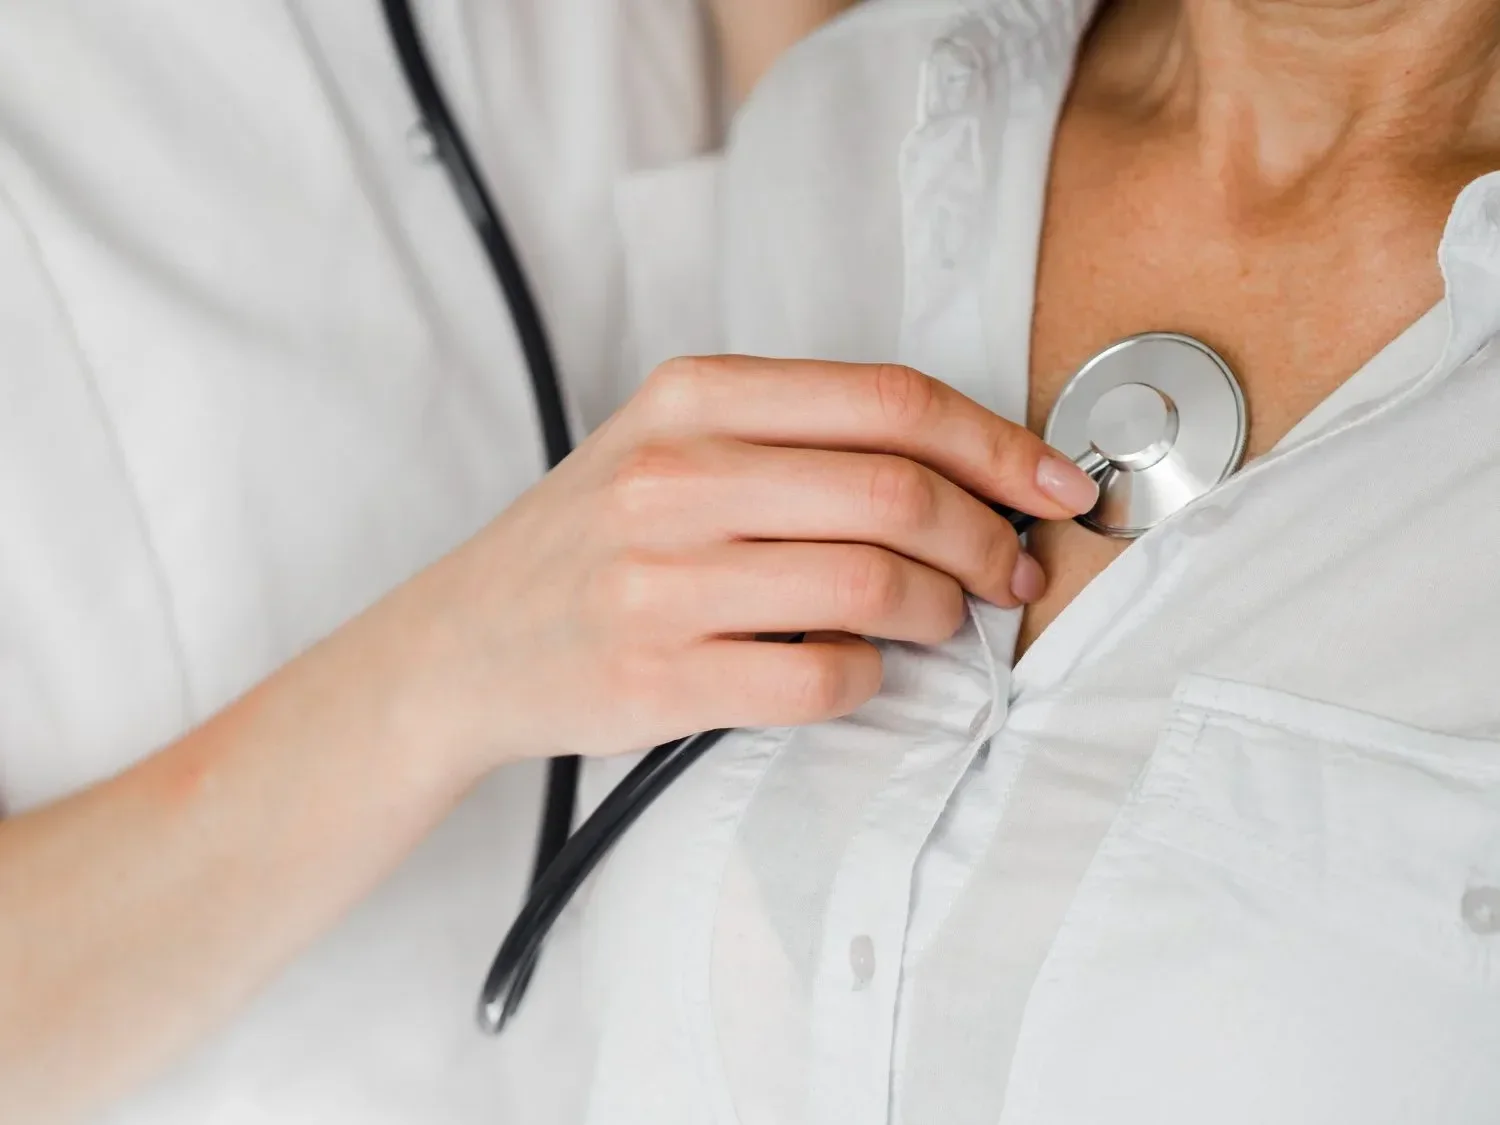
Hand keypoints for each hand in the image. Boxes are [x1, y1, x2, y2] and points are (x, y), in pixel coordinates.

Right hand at [392, 356, 1098, 772]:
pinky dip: (871, 678)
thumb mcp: (670, 445)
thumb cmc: (593, 538)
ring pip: (873, 585)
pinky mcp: (657, 676)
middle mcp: (673, 476)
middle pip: (898, 492)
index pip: (889, 401)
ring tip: (942, 620)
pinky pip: (824, 677)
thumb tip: (965, 471)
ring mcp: (661, 579)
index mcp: (690, 397)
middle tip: (1008, 574)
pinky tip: (860, 667)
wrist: (464, 643)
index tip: (1055, 485)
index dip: (998, 446)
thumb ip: (797, 439)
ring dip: (943, 612)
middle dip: (987, 540)